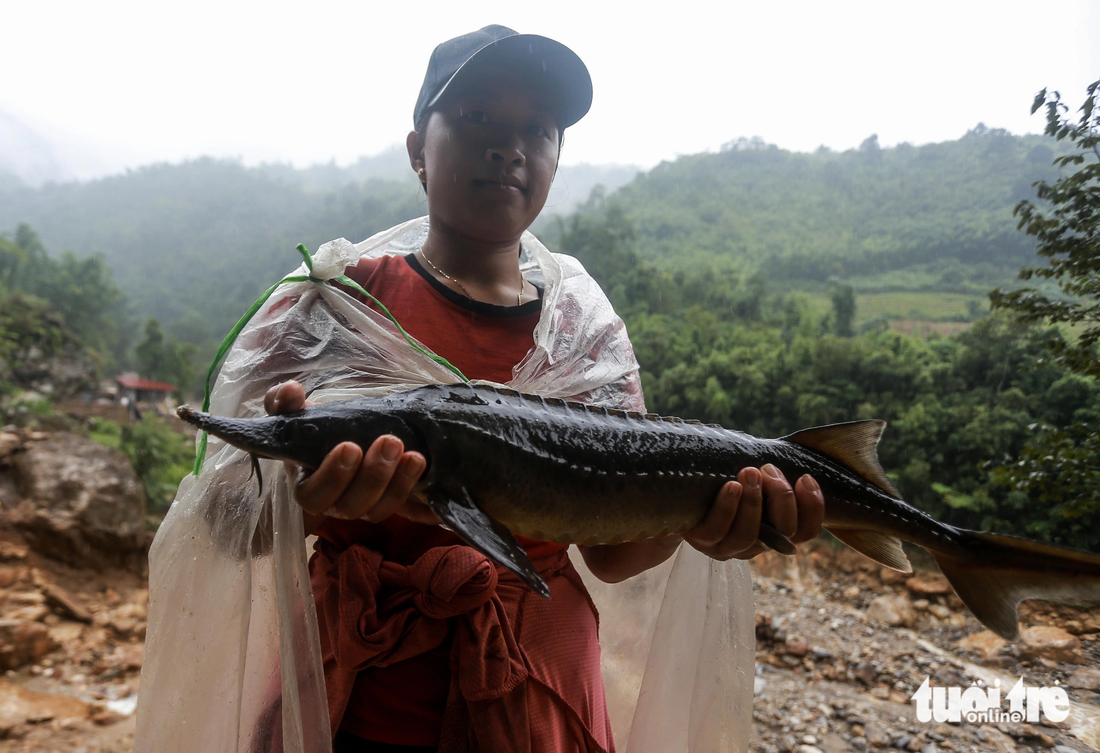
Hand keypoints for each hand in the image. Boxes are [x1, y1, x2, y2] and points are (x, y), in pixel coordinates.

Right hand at [263, 381, 435, 532]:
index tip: (350, 446)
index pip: (315, 495)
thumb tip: (291, 390)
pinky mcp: (391, 503)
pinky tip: (427, 473)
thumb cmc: (314, 430)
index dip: (333, 476)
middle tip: (390, 442)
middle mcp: (336, 503)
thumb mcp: (296, 414)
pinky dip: (418, 496)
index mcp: (308, 486)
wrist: (340, 437)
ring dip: (400, 484)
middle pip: (353, 505)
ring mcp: (365, 505)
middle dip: (374, 476)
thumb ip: (285, 403)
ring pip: (381, 509)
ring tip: (415, 455)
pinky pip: (406, 509)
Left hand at [683, 465, 823, 560]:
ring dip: (753, 501)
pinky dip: (727, 507)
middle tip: (768, 469)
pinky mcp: (701, 542)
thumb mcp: (753, 478)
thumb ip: (772, 475)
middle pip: (782, 531)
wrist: (681, 495)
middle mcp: (754, 545)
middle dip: (781, 496)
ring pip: (748, 535)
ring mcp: (727, 547)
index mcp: (774, 533)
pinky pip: (717, 530)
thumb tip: (789, 454)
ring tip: (749, 472)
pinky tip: (731, 486)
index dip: (813, 507)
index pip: (805, 531)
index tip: (805, 477)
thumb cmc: (724, 480)